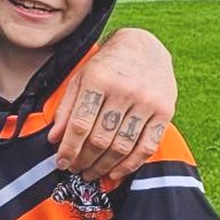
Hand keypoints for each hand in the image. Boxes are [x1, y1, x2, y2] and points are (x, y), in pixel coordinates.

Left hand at [47, 29, 175, 181]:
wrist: (144, 46)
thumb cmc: (106, 64)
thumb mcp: (80, 78)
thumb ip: (66, 108)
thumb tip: (54, 139)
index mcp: (98, 80)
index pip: (80, 124)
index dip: (69, 149)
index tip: (62, 163)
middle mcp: (124, 91)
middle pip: (101, 138)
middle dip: (85, 160)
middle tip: (76, 170)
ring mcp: (147, 102)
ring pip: (123, 146)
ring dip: (105, 166)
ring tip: (92, 173)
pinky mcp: (165, 111)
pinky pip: (147, 146)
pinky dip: (130, 164)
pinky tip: (116, 172)